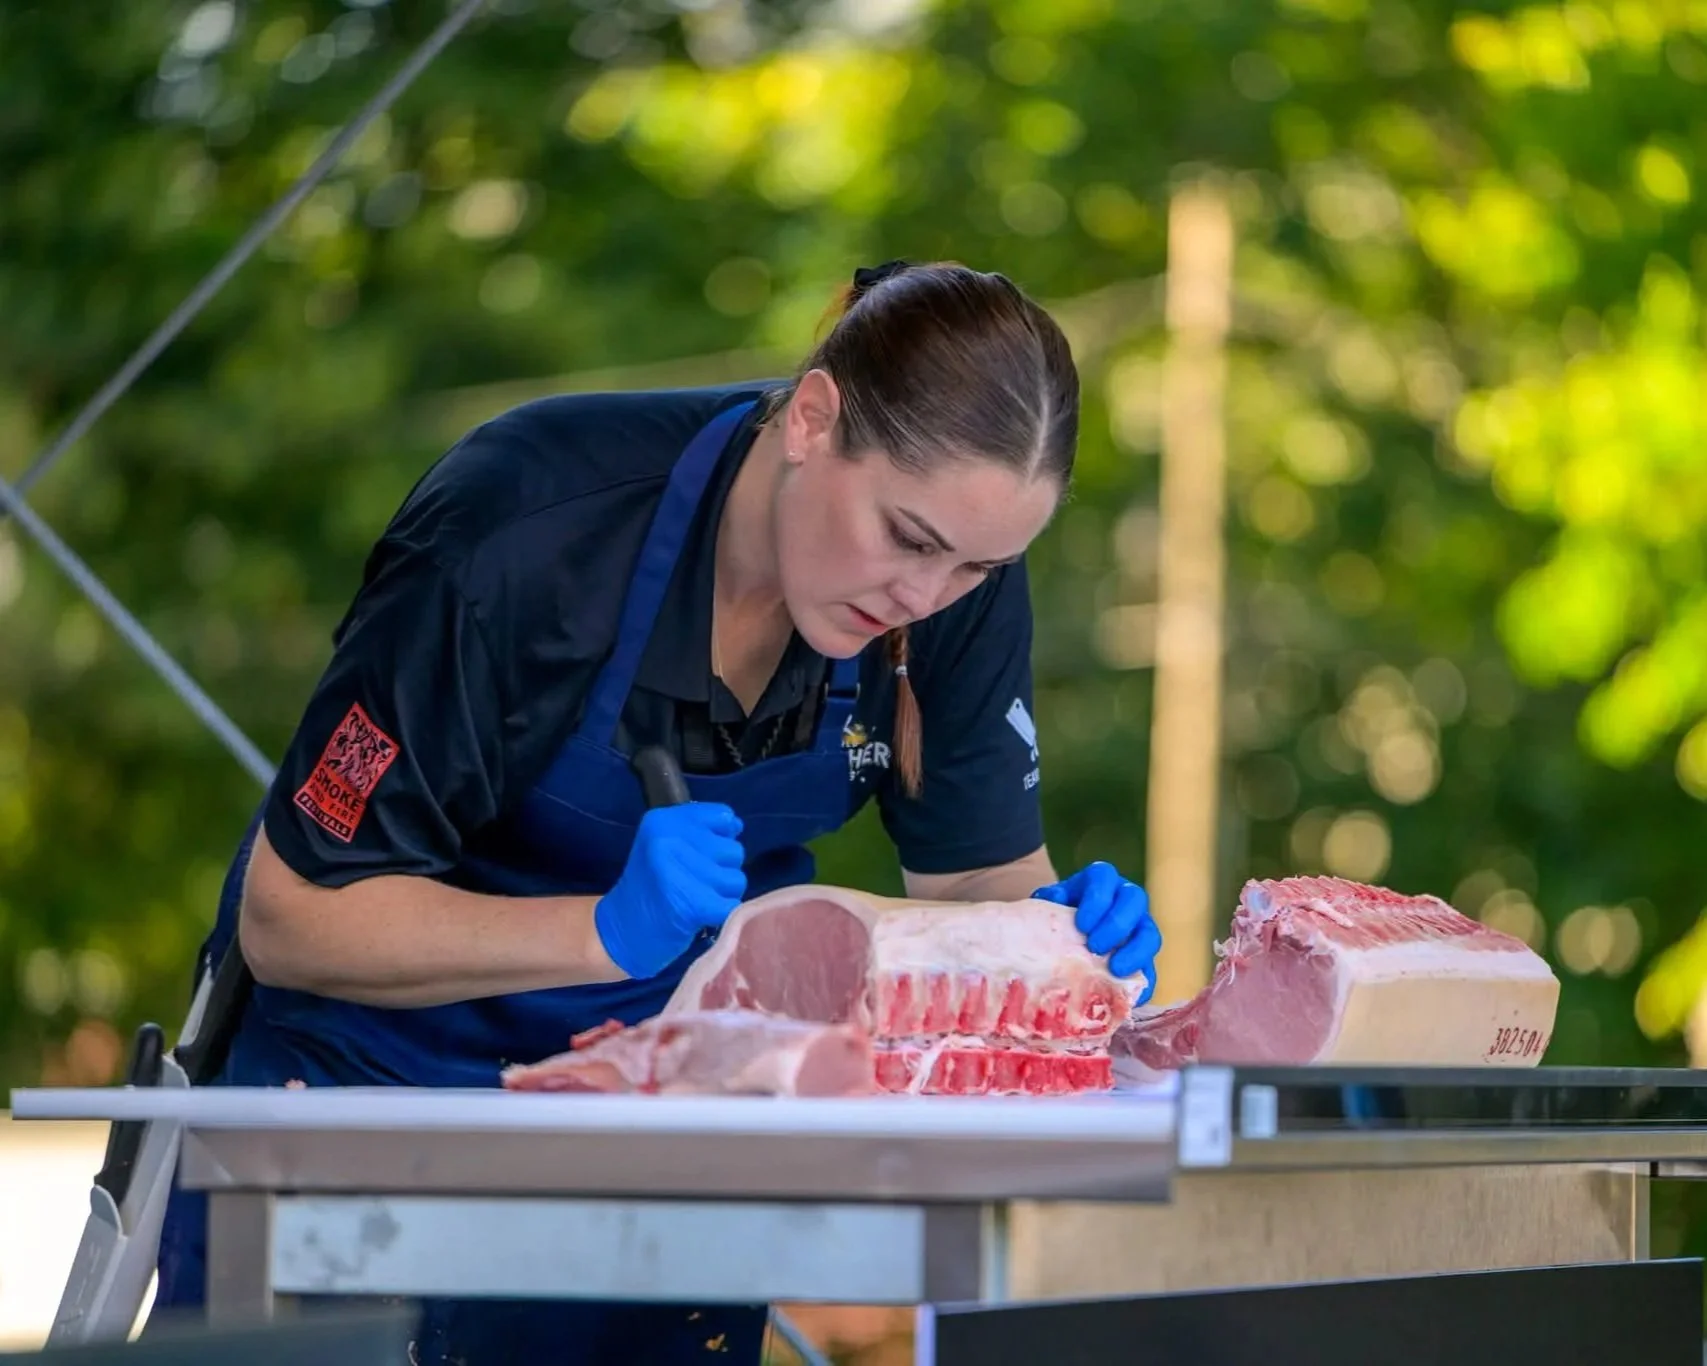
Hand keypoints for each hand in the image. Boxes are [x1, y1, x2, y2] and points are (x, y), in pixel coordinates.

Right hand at [594, 804, 747, 979]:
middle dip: (722, 870)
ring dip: (723, 893)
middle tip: (696, 883)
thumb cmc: (650, 885)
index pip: (724, 816)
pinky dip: (721, 913)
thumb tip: (737, 825)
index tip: (704, 855)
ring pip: (736, 879)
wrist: (621, 930)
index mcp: (664, 821)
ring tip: (697, 898)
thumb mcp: (664, 844)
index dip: (722, 838)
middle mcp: (670, 840)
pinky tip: (701, 915)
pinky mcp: (693, 904)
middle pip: (734, 850)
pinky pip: (731, 904)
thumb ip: (699, 830)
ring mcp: (680, 873)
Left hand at [1033, 861, 1161, 1003]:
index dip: (1098, 898)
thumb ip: (1048, 900)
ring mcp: (1138, 928)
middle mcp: (1124, 899)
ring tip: (1115, 969)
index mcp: (1100, 881)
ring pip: (1150, 934)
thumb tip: (1054, 901)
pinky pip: (1150, 968)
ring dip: (1135, 951)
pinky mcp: (1142, 959)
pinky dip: (1141, 981)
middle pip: (1135, 900)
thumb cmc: (1055, 919)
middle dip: (1117, 923)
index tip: (1082, 924)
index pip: (1105, 877)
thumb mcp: (1048, 906)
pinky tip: (1126, 992)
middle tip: (1095, 946)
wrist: (1060, 943)